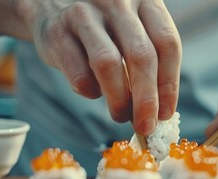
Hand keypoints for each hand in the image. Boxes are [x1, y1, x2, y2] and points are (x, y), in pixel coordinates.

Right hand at [23, 0, 181, 134]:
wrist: (48, 3)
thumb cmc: (102, 24)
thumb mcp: (131, 26)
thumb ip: (148, 58)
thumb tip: (159, 110)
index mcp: (145, 0)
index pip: (167, 44)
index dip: (169, 84)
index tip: (165, 113)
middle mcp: (118, 3)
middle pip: (142, 56)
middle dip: (146, 100)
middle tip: (145, 126)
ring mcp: (85, 14)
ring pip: (109, 64)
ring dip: (118, 100)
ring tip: (120, 115)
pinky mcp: (57, 31)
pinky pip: (79, 72)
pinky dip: (89, 91)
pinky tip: (93, 92)